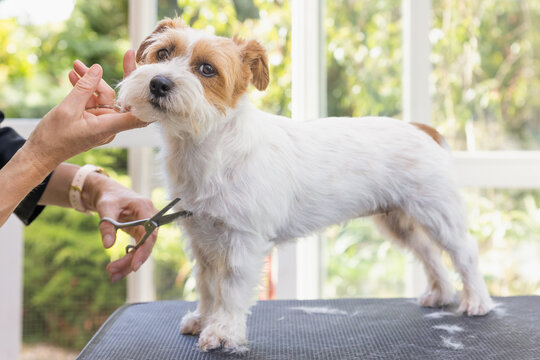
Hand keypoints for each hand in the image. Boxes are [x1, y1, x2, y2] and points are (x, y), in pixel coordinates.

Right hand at [23, 51, 143, 173]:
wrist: (42, 152)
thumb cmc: (54, 136)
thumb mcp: (68, 109)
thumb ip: (84, 88)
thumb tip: (98, 69)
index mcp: (108, 127)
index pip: (137, 116)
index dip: (143, 98)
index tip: (144, 80)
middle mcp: (109, 126)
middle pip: (114, 98)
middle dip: (100, 80)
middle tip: (85, 64)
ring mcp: (102, 123)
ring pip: (102, 98)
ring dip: (89, 82)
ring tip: (75, 67)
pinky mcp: (93, 121)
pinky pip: (94, 102)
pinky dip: (85, 91)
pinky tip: (74, 77)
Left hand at [82, 173, 158, 281]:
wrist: (107, 192)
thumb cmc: (108, 196)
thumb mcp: (105, 208)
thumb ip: (107, 226)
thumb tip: (108, 246)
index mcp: (145, 208)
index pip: (150, 233)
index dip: (144, 250)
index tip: (134, 266)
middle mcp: (150, 218)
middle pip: (146, 245)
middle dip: (131, 261)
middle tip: (112, 272)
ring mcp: (146, 227)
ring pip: (141, 250)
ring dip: (127, 264)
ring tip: (112, 276)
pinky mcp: (140, 233)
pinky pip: (136, 249)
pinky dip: (127, 260)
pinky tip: (116, 270)